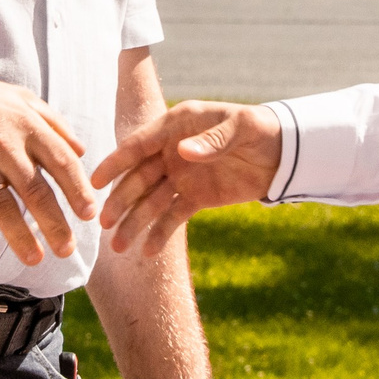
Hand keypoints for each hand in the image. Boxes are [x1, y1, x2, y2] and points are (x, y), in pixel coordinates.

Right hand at [0, 69, 100, 264]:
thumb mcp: (20, 99)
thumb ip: (53, 122)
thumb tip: (82, 150)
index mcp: (26, 125)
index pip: (62, 162)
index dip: (78, 190)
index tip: (89, 215)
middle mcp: (3, 143)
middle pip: (36, 191)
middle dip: (55, 224)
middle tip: (68, 250)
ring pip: (2, 205)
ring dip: (21, 236)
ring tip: (36, 259)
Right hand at [91, 100, 281, 253]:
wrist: (284, 153)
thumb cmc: (260, 129)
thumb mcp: (241, 128)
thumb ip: (212, 140)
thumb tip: (182, 153)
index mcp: (176, 126)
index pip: (139, 145)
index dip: (116, 163)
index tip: (94, 181)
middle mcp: (172, 152)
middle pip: (139, 178)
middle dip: (120, 200)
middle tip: (103, 222)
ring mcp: (182, 177)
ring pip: (151, 202)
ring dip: (134, 222)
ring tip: (118, 246)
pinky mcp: (195, 198)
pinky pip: (173, 217)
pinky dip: (160, 234)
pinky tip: (148, 252)